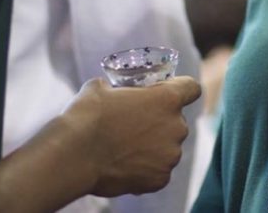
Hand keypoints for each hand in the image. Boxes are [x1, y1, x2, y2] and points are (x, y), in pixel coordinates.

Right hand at [62, 76, 201, 197]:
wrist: (75, 154)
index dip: (182, 89)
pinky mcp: (160, 179)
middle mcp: (176, 126)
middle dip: (161, 122)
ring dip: (155, 146)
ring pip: (169, 147)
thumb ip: (119, 88)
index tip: (170, 92)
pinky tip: (126, 165)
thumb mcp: (102, 87)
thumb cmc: (89, 115)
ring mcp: (170, 155)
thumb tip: (111, 91)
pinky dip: (147, 169)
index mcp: (168, 98)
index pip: (192, 88)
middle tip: (136, 125)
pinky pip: (159, 171)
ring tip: (127, 148)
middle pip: (177, 120)